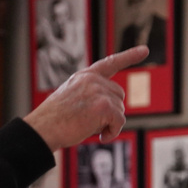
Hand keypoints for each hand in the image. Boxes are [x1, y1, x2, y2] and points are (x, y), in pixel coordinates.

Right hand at [24, 45, 149, 151]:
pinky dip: (113, 132)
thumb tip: (113, 108)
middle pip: (119, 95)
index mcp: (84, 76)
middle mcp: (93, 80)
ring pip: (120, 110)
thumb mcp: (71, 98)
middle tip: (93, 123)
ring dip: (110, 123)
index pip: (111, 63)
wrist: (43, 128)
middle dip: (111, 111)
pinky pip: (120, 122)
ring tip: (90, 128)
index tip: (144, 50)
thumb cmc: (53, 120)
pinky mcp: (104, 107)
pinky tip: (101, 137)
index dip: (129, 56)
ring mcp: (99, 92)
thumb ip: (90, 95)